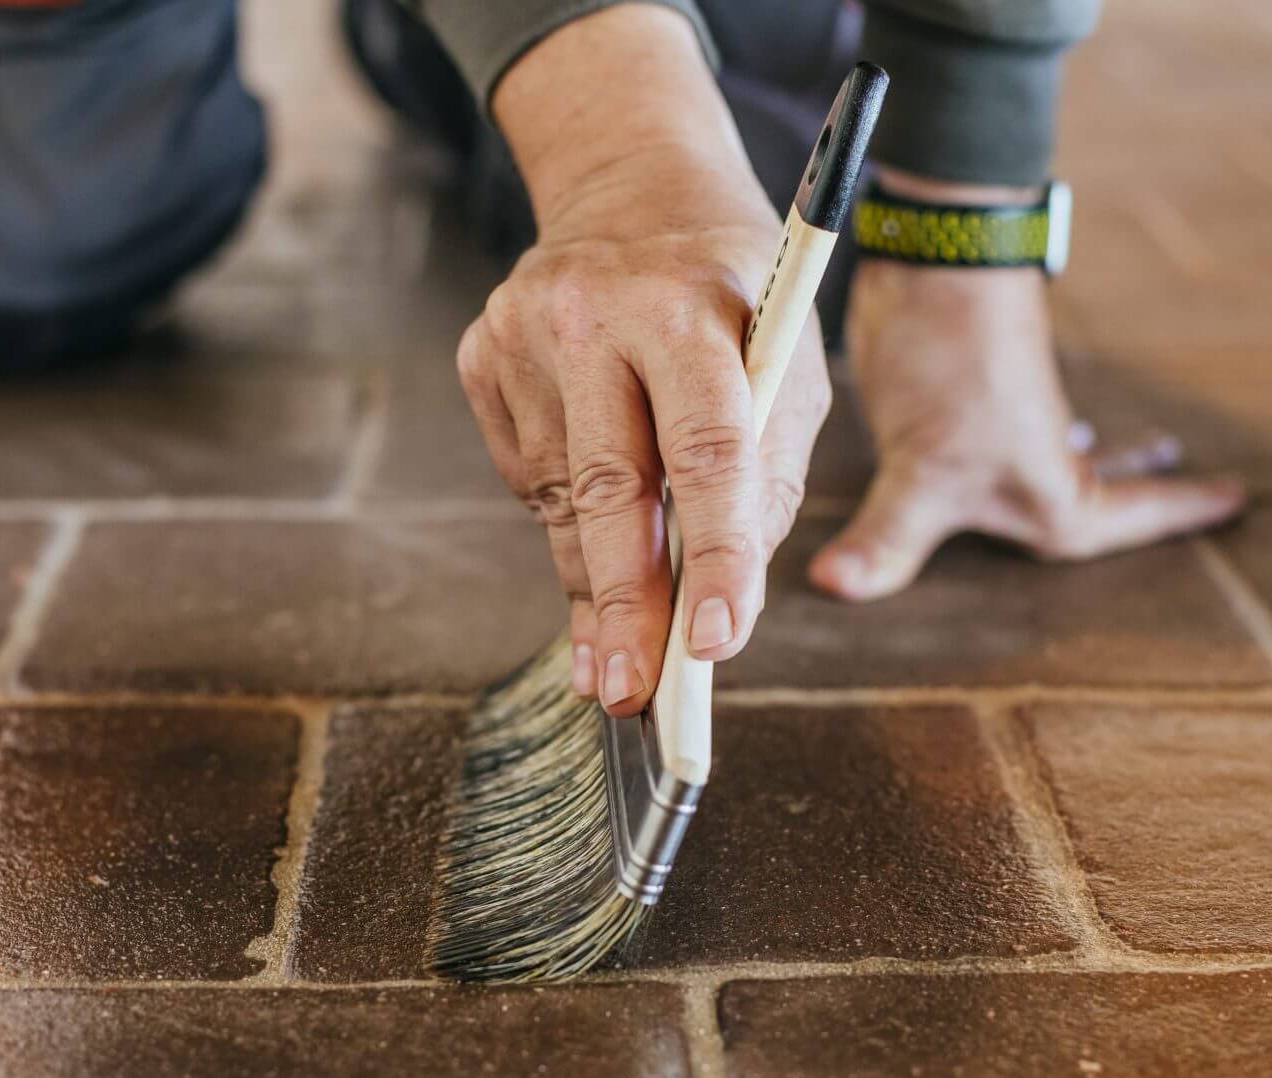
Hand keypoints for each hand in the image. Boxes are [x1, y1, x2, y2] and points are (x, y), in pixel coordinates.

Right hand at [458, 6, 830, 714]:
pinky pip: (530, 478)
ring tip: (614, 658)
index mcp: (689, 307)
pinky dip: (569, 520)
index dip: (714, 553)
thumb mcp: (791, 360)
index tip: (714, 643)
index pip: (707, 449)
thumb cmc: (735, 296)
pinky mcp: (480, 357)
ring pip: (563, 500)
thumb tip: (718, 602)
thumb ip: (769, 473)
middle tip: (629, 695)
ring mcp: (521, 334)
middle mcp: (593, 314)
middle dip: (624, 606)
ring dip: (595, 586)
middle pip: (610, 488)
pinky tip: (596, 514)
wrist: (634, 188)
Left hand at [810, 180, 1245, 600]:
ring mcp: (1006, 422)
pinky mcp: (967, 395)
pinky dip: (1025, 438)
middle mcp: (1038, 458)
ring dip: (1090, 459)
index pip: (1127, 515)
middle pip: (1106, 486)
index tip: (1239, 496)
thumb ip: (887, 537)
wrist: (938, 261)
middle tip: (1197, 487)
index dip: (1178, 513)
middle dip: (1144, 492)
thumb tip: (837, 587)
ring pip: (1057, 453)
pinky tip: (1006, 440)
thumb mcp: (919, 470)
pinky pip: (1005, 432)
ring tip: (1111, 452)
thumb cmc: (951, 365)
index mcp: (1051, 491)